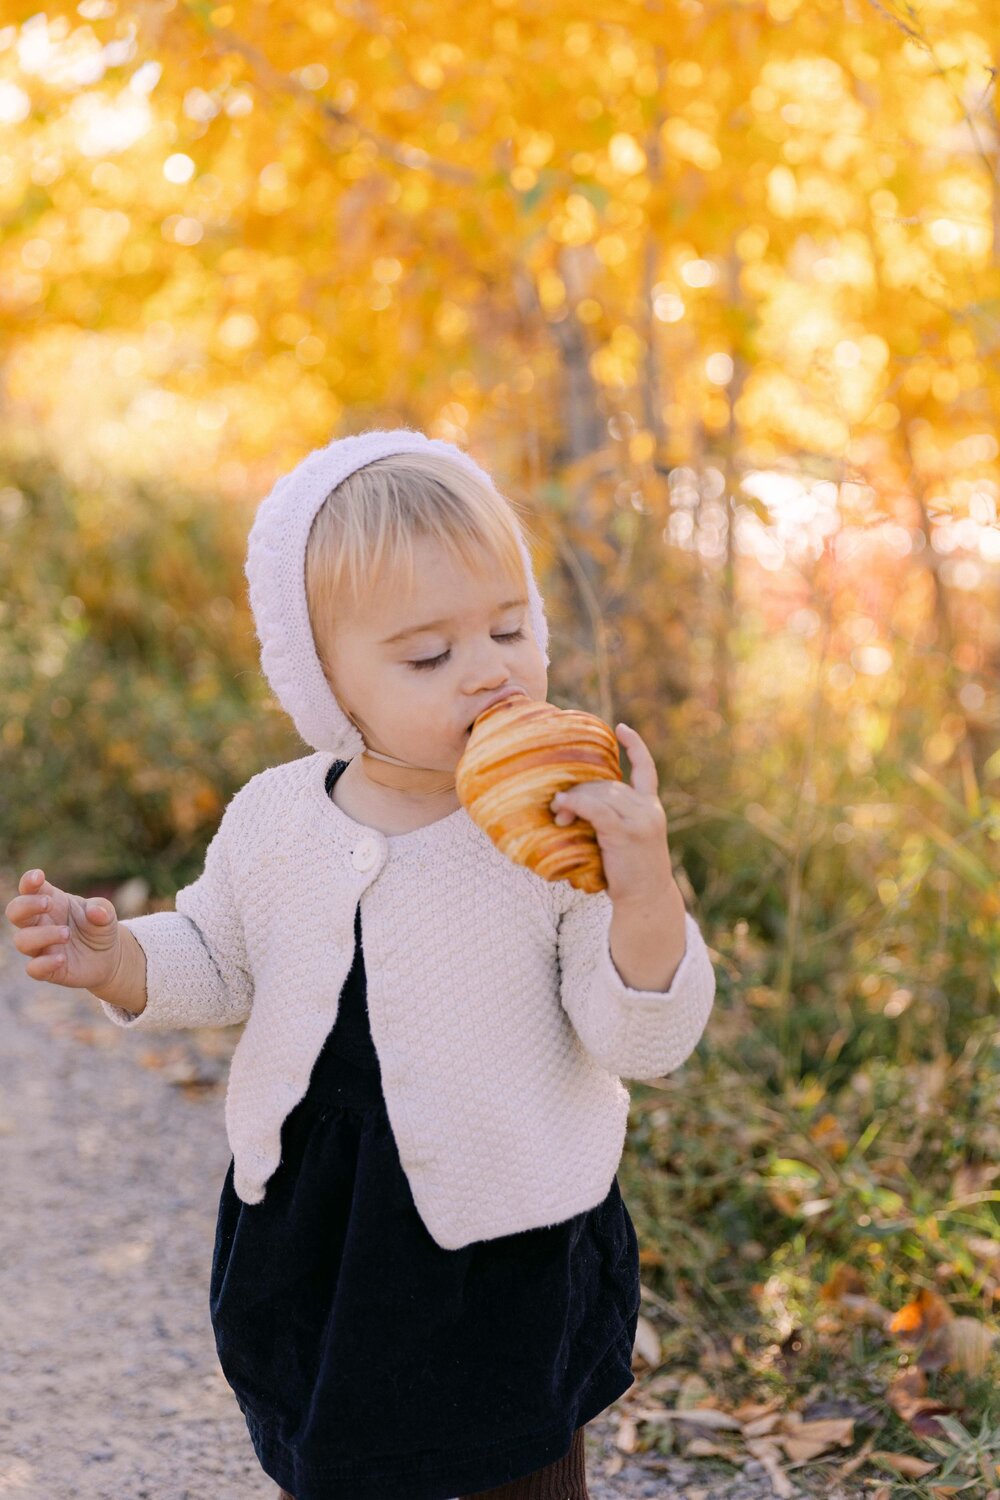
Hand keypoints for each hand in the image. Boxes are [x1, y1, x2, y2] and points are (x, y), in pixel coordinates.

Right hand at [5, 867, 122, 990]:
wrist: (109, 957)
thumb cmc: (99, 928)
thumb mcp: (106, 914)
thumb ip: (102, 909)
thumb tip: (96, 912)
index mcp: (51, 902)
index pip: (29, 889)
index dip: (28, 881)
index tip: (38, 877)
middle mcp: (40, 923)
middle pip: (15, 912)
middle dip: (26, 905)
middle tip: (48, 904)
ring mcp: (41, 946)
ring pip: (22, 940)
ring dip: (42, 934)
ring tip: (67, 933)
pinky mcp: (47, 969)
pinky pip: (34, 968)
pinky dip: (44, 963)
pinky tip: (62, 958)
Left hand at [549, 722, 675, 907]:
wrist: (646, 901)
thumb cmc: (630, 876)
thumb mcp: (627, 841)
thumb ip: (613, 819)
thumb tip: (575, 805)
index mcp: (651, 809)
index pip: (647, 770)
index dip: (635, 747)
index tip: (621, 728)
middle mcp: (649, 809)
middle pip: (607, 785)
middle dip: (580, 792)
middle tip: (558, 809)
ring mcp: (640, 820)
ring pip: (599, 795)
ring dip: (573, 802)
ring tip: (558, 817)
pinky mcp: (626, 833)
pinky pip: (596, 809)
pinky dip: (575, 804)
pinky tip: (561, 806)